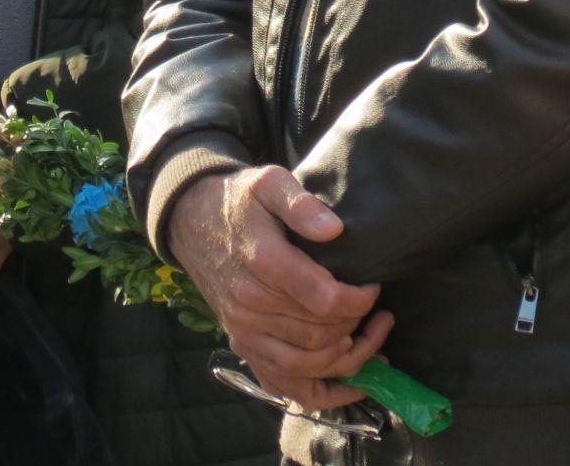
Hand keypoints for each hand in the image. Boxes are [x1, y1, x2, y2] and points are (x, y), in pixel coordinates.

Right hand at [168, 166, 390, 412]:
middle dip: (358, 325)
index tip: (373, 287)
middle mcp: (250, 304)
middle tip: (377, 310)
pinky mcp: (241, 343)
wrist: (192, 221)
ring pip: (306, 364)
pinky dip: (319, 387)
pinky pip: (282, 382)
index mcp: (263, 262)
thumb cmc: (239, 201)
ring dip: (346, 357)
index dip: (359, 299)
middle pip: (320, 334)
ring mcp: (243, 329)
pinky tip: (345, 372)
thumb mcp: (269, 182)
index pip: (325, 299)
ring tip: (369, 337)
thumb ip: (301, 204)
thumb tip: (334, 229)